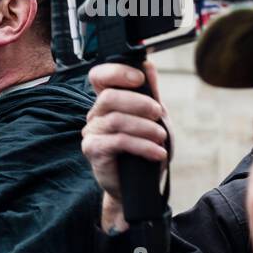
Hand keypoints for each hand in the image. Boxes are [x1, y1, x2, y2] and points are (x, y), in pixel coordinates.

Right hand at [82, 61, 170, 232]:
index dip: (117, 72)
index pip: (99, 77)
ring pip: (116, 120)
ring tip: (161, 137)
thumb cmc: (143, 151)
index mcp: (107, 103)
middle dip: (140, 103)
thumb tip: (148, 65)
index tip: (140, 79)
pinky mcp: (93, 151)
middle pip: (109, 97)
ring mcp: (92, 133)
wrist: (137, 187)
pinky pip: (118, 141)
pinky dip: (142, 145)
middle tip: (158, 114)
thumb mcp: (154, 119)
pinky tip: (157, 152)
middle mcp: (95, 115)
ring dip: (145, 127)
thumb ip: (150, 93)